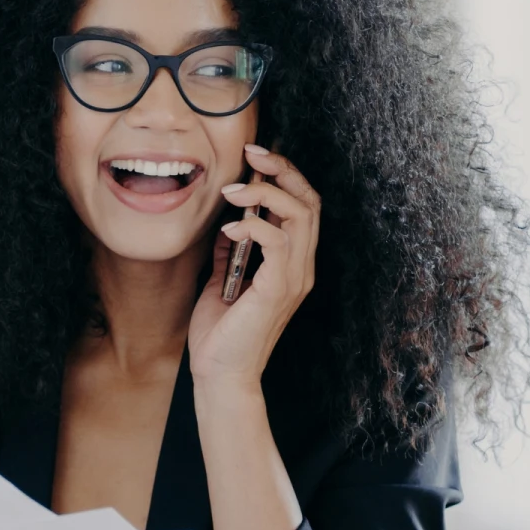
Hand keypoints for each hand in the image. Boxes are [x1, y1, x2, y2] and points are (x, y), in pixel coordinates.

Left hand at [188, 144, 320, 388]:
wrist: (220, 375)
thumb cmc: (221, 335)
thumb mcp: (222, 282)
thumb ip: (231, 254)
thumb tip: (228, 224)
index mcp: (291, 264)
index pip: (303, 206)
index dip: (285, 175)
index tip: (255, 157)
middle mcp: (301, 268)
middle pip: (309, 201)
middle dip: (283, 169)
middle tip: (252, 154)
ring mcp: (294, 279)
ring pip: (299, 214)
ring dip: (265, 193)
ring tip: (234, 189)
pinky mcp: (278, 290)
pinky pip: (277, 242)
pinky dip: (253, 226)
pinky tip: (228, 230)